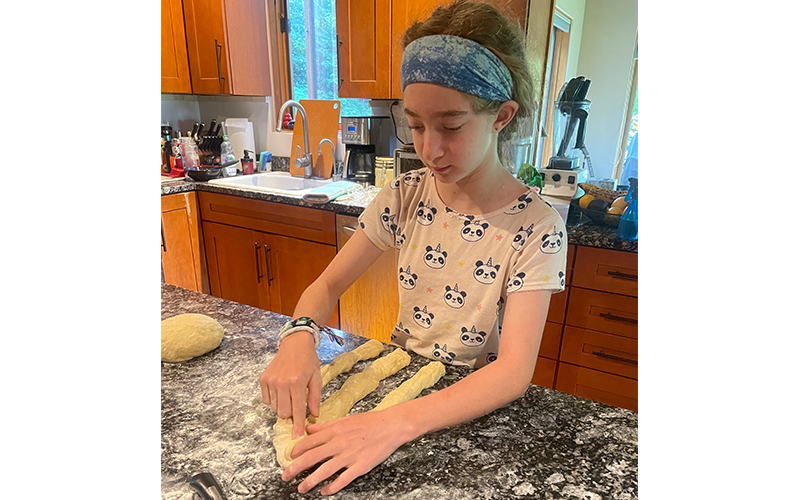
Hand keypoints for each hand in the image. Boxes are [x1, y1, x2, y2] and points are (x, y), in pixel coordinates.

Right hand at [259, 332, 321, 437]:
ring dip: (282, 405)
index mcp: (296, 382)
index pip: (297, 410)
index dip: (297, 425)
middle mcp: (282, 383)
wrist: (295, 344)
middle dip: (290, 413)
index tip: (296, 437)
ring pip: (274, 407)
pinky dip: (274, 399)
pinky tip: (281, 390)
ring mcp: (270, 381)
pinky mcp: (263, 379)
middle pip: (283, 412)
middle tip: (296, 403)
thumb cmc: (308, 360)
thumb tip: (314, 415)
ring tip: (289, 393)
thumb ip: (315, 397)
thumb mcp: (317, 378)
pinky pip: (267, 400)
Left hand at [281, 409, 408, 494]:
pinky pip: (344, 478)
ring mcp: (350, 456)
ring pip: (325, 470)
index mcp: (335, 430)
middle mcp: (339, 443)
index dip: (298, 450)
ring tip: (301, 488)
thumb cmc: (369, 421)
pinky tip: (325, 491)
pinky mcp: (361, 466)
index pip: (310, 441)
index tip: (290, 456)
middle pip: (313, 457)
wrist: (391, 425)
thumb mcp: (345, 420)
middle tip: (285, 476)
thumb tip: (309, 428)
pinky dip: (333, 486)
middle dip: (296, 468)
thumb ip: (326, 425)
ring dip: (311, 480)